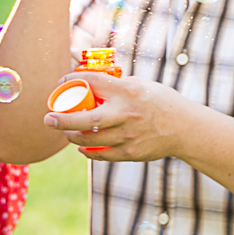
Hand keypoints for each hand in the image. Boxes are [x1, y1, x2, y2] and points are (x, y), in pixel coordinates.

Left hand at [43, 72, 191, 161]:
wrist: (185, 128)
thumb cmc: (161, 102)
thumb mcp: (142, 85)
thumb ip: (118, 86)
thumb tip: (93, 84)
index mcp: (129, 91)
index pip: (93, 82)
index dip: (72, 80)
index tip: (62, 83)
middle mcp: (127, 113)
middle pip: (86, 120)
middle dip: (62, 120)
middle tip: (48, 118)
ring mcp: (129, 135)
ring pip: (91, 139)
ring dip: (73, 136)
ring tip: (66, 132)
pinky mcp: (131, 152)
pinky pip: (102, 154)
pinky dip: (88, 150)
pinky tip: (81, 146)